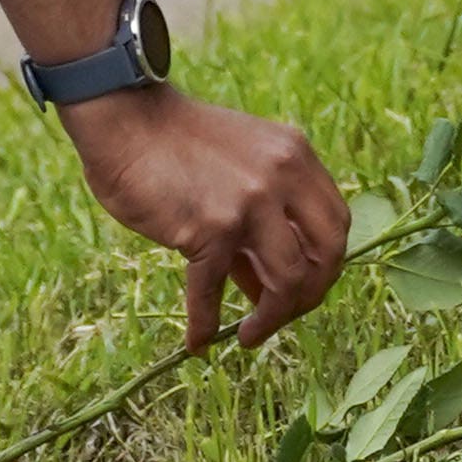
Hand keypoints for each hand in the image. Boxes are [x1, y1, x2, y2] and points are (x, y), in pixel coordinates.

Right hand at [59, 86, 349, 351]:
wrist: (125, 119)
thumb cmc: (175, 145)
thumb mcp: (239, 169)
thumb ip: (262, 220)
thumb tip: (266, 289)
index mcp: (296, 157)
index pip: (336, 224)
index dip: (326, 265)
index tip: (303, 288)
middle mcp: (283, 176)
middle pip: (326, 255)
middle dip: (310, 297)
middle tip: (282, 317)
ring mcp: (250, 202)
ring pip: (288, 280)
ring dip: (271, 320)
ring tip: (249, 336)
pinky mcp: (210, 227)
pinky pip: (214, 289)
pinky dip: (206, 323)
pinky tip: (199, 342)